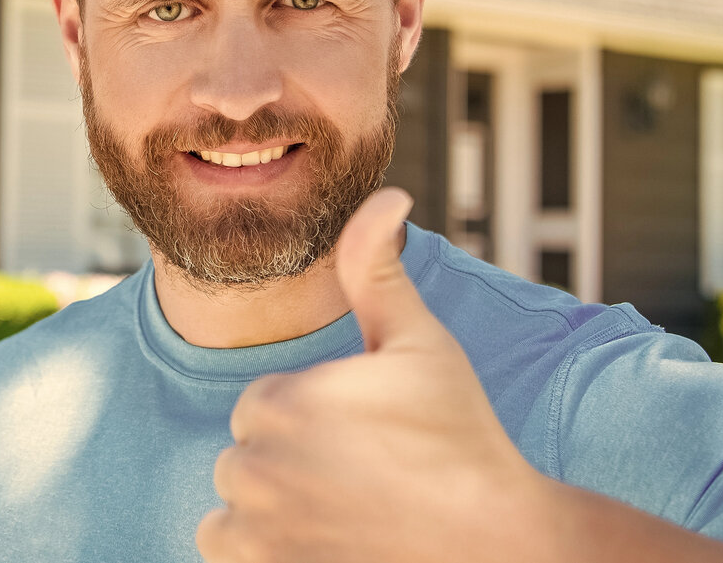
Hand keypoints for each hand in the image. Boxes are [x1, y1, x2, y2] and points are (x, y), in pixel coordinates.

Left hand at [196, 187, 564, 562]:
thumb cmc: (462, 442)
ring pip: (234, 507)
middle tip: (364, 480)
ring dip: (272, 510)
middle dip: (292, 465)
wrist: (496, 547)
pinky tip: (321, 543)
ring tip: (343, 513)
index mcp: (279, 403)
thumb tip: (384, 194)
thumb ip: (377, 271)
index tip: (369, 440)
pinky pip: (225, 553)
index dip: (316, 421)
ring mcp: (256, 532)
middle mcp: (254, 469)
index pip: (264, 407)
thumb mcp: (422, 345)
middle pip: (248, 458)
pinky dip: (261, 551)